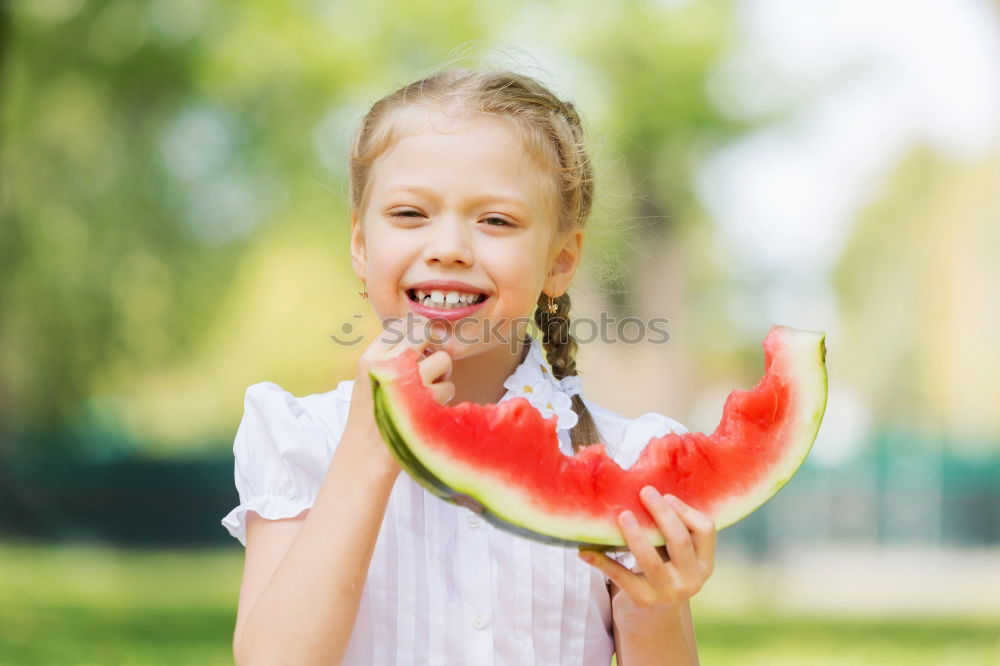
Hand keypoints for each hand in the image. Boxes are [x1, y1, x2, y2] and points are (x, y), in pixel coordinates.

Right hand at [341, 319, 454, 471]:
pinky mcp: (426, 403)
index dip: (417, 332)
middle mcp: (388, 365)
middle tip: (431, 361)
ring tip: (428, 389)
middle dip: (433, 346)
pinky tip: (429, 407)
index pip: (401, 325)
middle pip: (424, 333)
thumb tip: (423, 335)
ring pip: (443, 360)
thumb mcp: (367, 377)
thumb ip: (388, 355)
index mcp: (370, 357)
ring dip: (442, 374)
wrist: (366, 453)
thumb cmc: (371, 414)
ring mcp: (408, 383)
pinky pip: (449, 386)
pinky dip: (444, 396)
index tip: (421, 345)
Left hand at [578, 486, 715, 623]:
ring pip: (651, 559)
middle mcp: (692, 580)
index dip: (686, 510)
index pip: (705, 530)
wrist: (652, 620)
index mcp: (704, 564)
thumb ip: (672, 530)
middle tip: (645, 492)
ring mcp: (668, 593)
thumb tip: (648, 490)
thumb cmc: (662, 571)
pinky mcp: (643, 601)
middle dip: (662, 513)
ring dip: (635, 535)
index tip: (666, 496)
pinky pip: (620, 577)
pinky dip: (601, 562)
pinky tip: (585, 551)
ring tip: (623, 516)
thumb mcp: (676, 555)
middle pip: (680, 540)